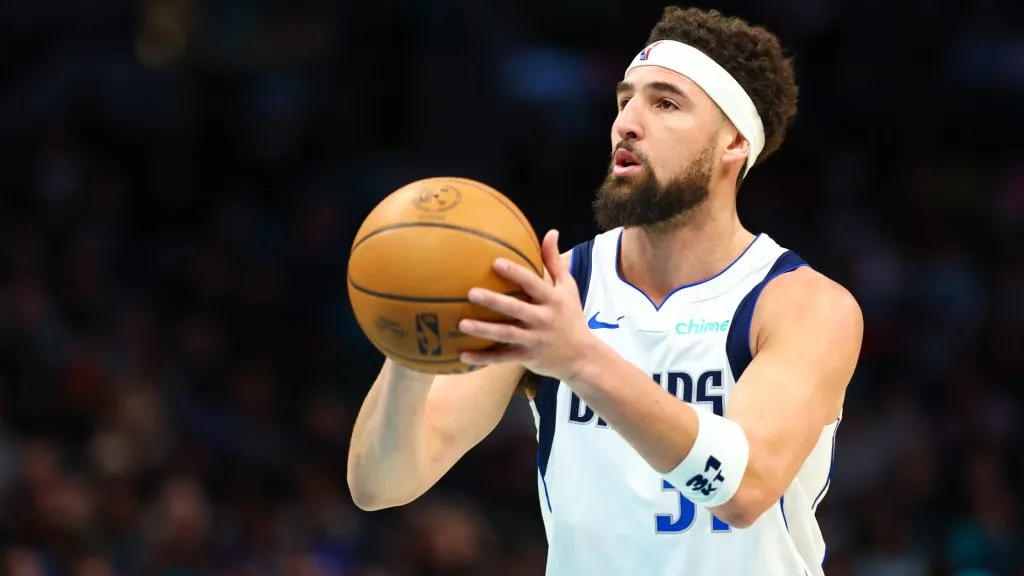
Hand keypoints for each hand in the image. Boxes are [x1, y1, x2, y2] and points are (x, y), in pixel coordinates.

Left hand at [458, 229, 596, 381]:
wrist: (581, 357)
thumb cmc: (570, 316)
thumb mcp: (568, 288)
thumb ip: (555, 261)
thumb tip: (551, 232)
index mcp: (552, 300)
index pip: (533, 284)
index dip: (515, 273)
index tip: (495, 262)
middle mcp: (543, 319)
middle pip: (517, 309)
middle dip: (495, 302)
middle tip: (471, 293)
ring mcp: (534, 340)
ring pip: (506, 335)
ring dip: (484, 331)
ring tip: (461, 324)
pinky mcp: (527, 357)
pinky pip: (502, 358)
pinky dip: (484, 358)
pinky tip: (463, 355)